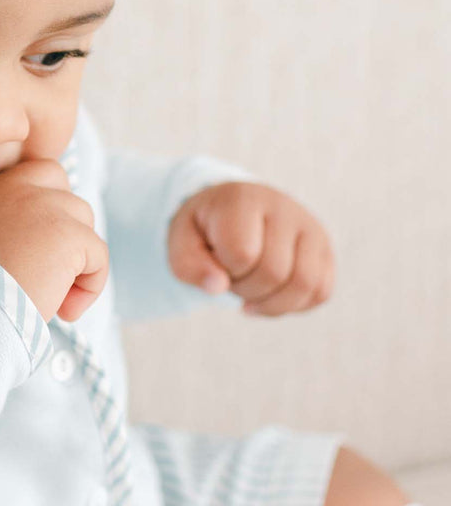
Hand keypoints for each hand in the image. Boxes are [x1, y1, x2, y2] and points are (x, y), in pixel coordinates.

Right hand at [0, 159, 108, 324]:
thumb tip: (11, 245)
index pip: (36, 175)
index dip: (45, 207)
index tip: (37, 245)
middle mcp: (18, 187)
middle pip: (65, 194)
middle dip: (65, 229)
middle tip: (47, 270)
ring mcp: (47, 207)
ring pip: (84, 224)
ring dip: (75, 259)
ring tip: (52, 296)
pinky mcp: (69, 235)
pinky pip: (98, 256)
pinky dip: (88, 287)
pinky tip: (64, 311)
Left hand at [167, 181, 334, 316]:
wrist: (231, 210)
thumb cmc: (205, 229)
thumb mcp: (181, 241)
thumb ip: (188, 265)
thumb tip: (217, 288)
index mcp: (243, 199)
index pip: (242, 254)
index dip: (224, 272)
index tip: (214, 261)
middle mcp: (284, 207)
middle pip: (274, 273)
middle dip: (245, 290)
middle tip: (230, 278)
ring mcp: (309, 227)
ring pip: (306, 285)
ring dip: (271, 304)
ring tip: (250, 293)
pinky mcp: (324, 248)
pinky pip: (321, 291)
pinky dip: (294, 306)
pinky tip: (269, 296)